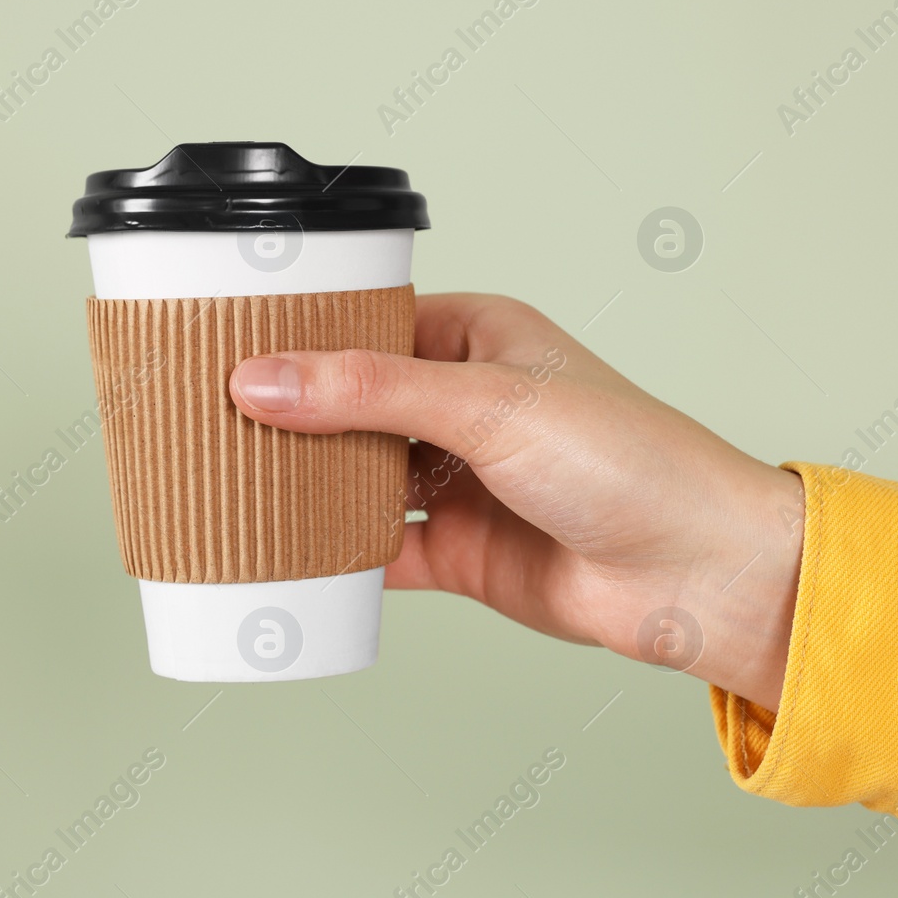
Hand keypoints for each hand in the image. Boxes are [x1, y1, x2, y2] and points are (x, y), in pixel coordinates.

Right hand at [228, 293, 804, 710]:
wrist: (694, 571)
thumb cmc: (630, 461)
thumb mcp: (489, 404)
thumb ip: (371, 392)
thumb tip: (264, 379)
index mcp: (478, 338)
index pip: (366, 326)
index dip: (298, 337)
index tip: (224, 346)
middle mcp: (463, 406)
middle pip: (351, 405)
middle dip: (289, 415)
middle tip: (204, 418)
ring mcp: (458, 481)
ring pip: (355, 477)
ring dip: (303, 483)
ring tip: (223, 479)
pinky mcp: (456, 551)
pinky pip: (373, 550)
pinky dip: (328, 553)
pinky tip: (278, 550)